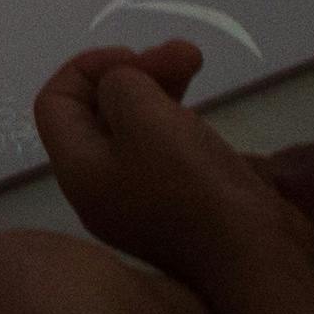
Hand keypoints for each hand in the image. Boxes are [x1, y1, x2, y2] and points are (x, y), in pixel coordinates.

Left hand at [33, 41, 313, 302]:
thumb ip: (120, 85)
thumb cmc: (192, 186)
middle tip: (183, 54)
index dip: (88, 67)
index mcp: (79, 171)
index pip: (56, 103)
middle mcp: (102, 189)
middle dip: (135, 73)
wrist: (258, 259)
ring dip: (161, 90)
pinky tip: (207, 113)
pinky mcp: (184, 207)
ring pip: (137, 129)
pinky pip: (168, 153)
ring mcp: (144, 201)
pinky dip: (181, 122)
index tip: (136, 57)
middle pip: (99, 112)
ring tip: (196, 61)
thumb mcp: (143, 116)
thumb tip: (125, 85)